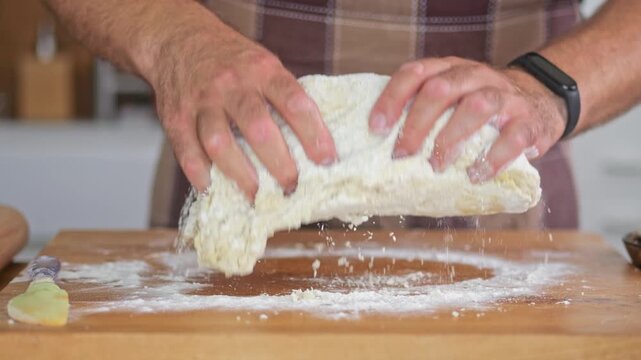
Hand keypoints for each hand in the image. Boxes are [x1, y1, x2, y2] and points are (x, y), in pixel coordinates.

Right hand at [147, 25, 336, 199]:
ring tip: (256, 194)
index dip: (314, 133)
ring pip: (220, 143)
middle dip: (279, 162)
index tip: (327, 159)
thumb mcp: (263, 63)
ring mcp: (202, 101)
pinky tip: (212, 187)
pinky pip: (187, 150)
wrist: (178, 37)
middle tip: (292, 185)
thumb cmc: (230, 58)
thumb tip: (313, 139)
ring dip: (240, 174)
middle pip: (258, 128)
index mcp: (262, 70)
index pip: (294, 102)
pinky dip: (199, 173)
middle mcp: (232, 84)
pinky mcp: (175, 116)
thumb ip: (282, 95)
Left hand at [368, 57, 566, 182]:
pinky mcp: (530, 120)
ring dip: (451, 138)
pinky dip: (492, 158)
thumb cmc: (481, 107)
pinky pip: (513, 137)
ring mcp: (506, 95)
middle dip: (416, 124)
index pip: (414, 73)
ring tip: (437, 165)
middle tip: (402, 154)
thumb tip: (381, 145)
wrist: (542, 99)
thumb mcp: (453, 98)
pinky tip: (476, 174)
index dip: (392, 99)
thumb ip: (424, 110)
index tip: (376, 128)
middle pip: (441, 89)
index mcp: (450, 69)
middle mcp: (476, 75)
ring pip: (477, 106)